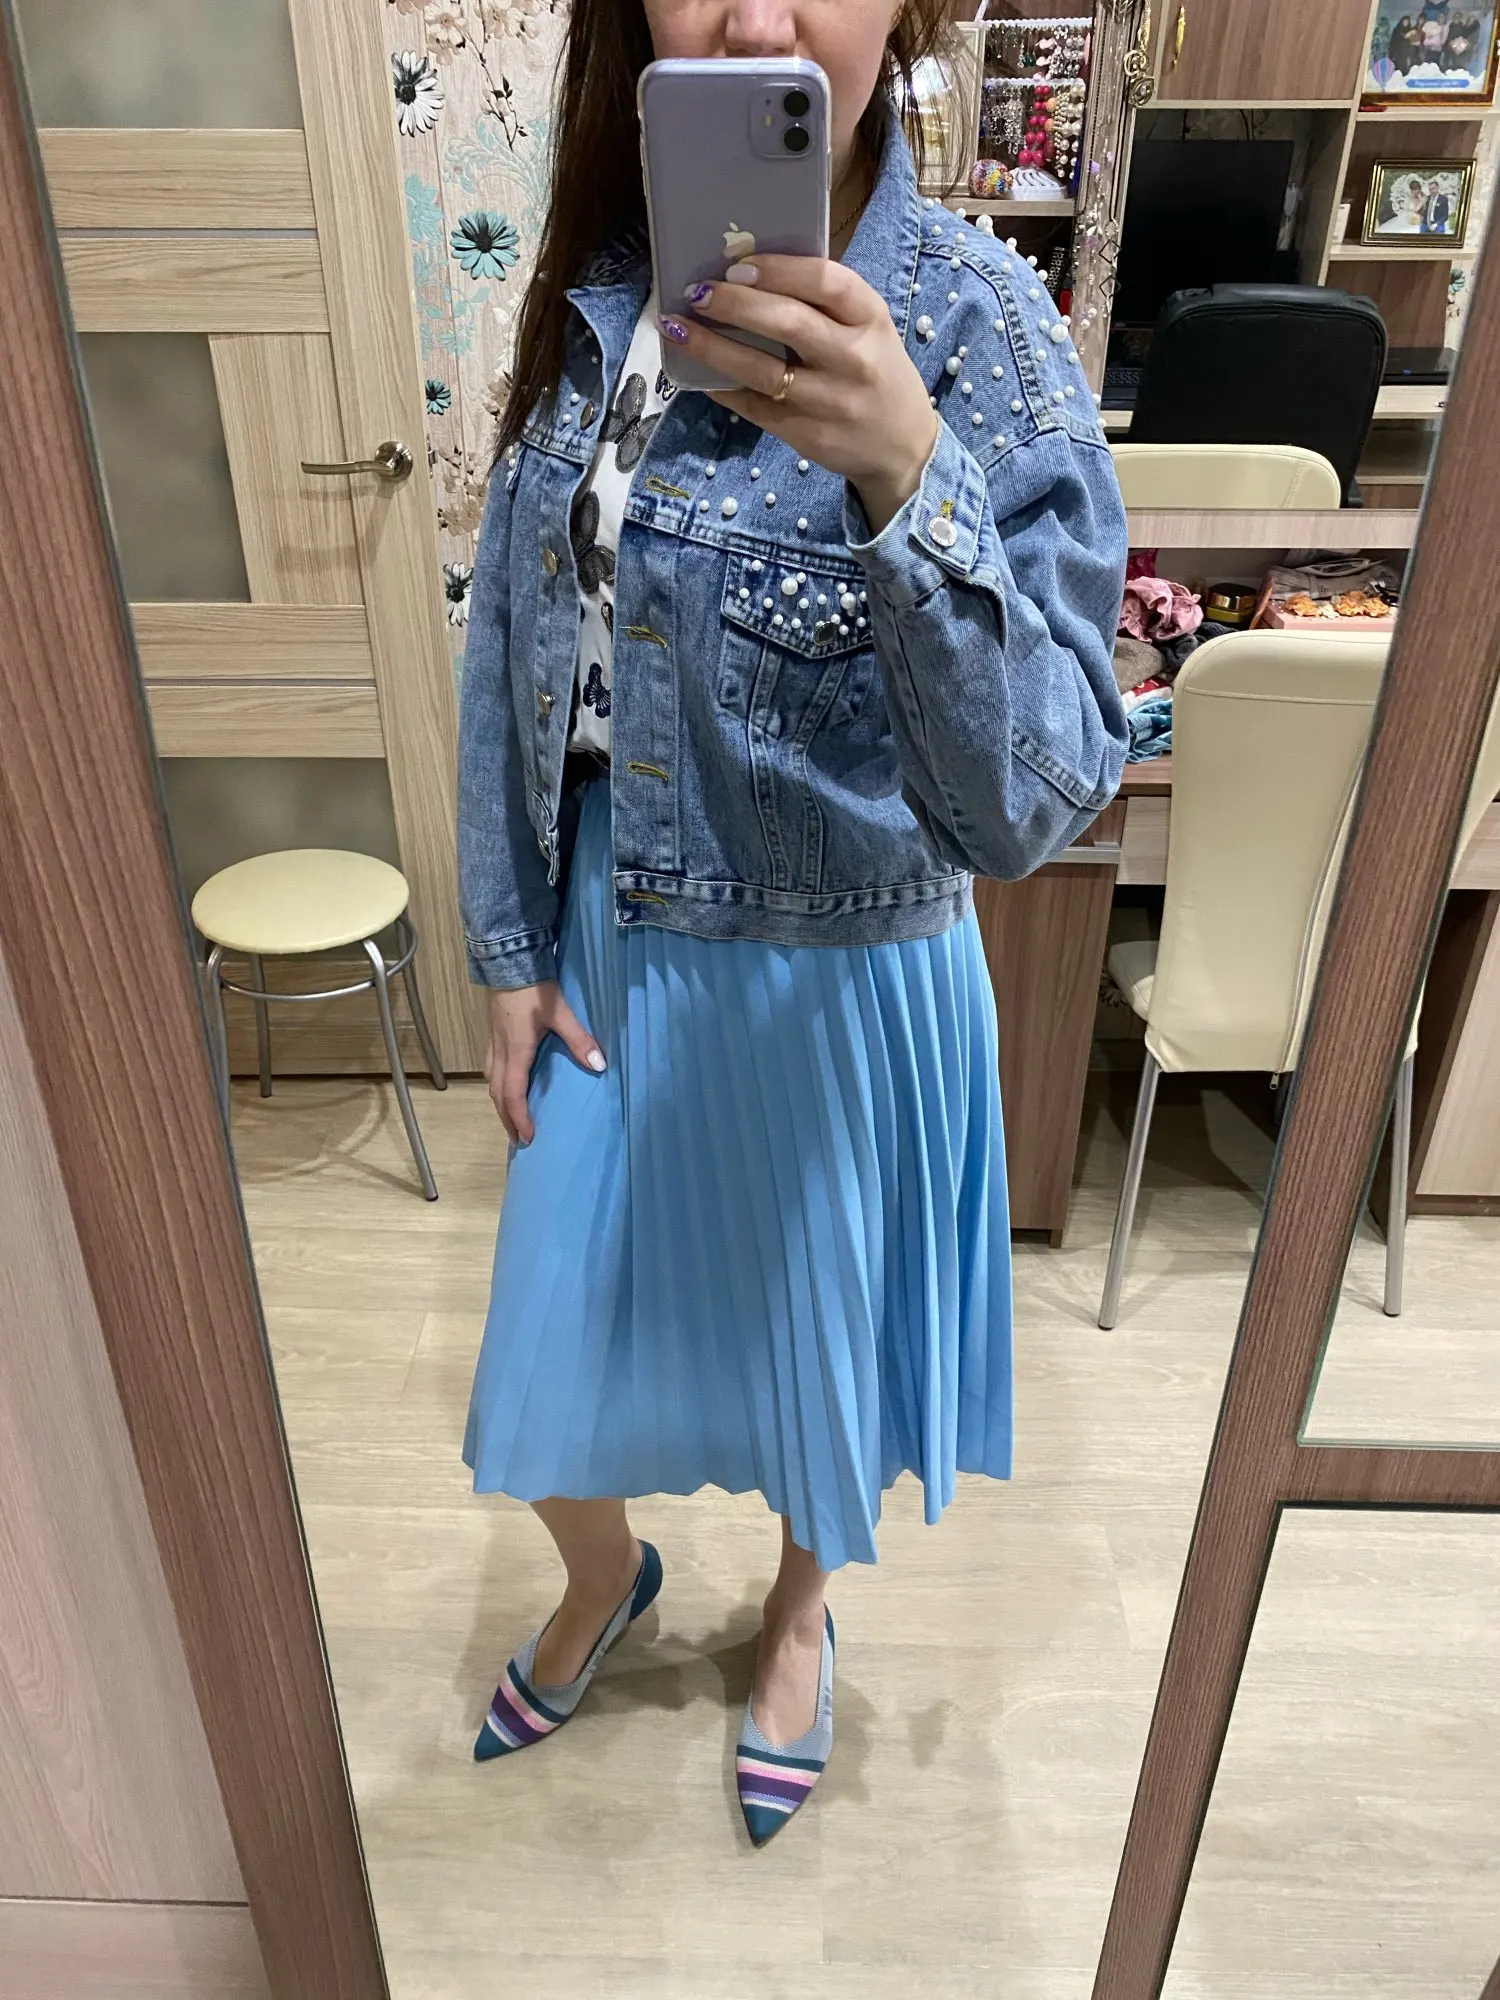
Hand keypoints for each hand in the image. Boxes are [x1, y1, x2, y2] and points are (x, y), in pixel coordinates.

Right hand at [484, 982, 604, 1145]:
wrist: (509, 960)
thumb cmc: (534, 989)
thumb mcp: (561, 1013)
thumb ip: (580, 1039)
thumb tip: (599, 1066)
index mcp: (516, 1051)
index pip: (513, 1094)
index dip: (519, 1118)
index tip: (528, 1137)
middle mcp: (500, 1051)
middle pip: (497, 1093)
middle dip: (506, 1118)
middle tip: (518, 1139)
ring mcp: (493, 1041)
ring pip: (491, 1081)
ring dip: (500, 1102)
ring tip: (511, 1117)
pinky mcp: (493, 1032)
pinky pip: (491, 1067)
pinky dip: (498, 1084)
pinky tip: (508, 1083)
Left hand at [661, 257, 938, 533]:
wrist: (903, 449)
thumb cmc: (876, 373)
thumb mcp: (869, 329)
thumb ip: (825, 304)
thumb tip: (749, 273)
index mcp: (871, 319)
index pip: (825, 282)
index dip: (778, 269)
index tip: (738, 265)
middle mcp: (854, 359)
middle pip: (788, 323)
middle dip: (734, 303)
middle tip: (697, 292)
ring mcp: (830, 402)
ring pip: (762, 370)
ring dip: (712, 347)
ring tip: (678, 328)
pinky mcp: (808, 435)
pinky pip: (755, 407)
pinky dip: (723, 388)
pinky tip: (699, 373)